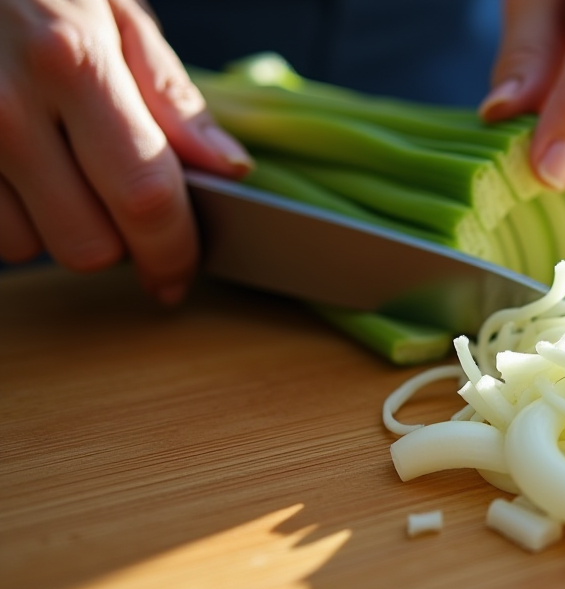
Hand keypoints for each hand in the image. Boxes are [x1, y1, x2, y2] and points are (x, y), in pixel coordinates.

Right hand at [0, 0, 251, 303]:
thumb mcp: (111, 9)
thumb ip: (171, 95)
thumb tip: (230, 168)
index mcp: (73, 64)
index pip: (145, 196)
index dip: (173, 251)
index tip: (181, 273)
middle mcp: (7, 109)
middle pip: (88, 244)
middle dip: (118, 241)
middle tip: (120, 205)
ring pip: (29, 246)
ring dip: (56, 227)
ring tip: (58, 166)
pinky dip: (9, 215)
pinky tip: (16, 169)